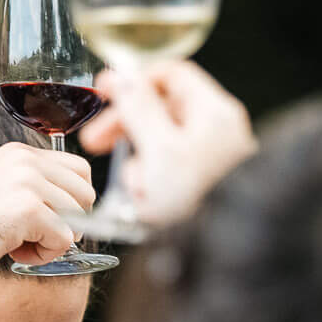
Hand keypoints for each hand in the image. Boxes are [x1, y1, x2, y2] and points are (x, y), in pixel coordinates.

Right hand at [0, 142, 95, 280]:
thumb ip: (31, 190)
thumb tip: (73, 213)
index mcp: (18, 154)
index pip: (77, 169)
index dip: (71, 201)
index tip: (45, 220)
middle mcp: (26, 161)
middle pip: (85, 192)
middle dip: (69, 221)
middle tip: (35, 236)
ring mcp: (28, 182)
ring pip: (78, 217)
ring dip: (55, 240)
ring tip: (21, 245)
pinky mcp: (28, 209)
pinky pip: (64, 239)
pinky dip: (45, 255)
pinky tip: (16, 252)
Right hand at [75, 62, 255, 227]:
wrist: (226, 246)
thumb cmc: (197, 199)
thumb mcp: (159, 150)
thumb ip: (139, 110)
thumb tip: (123, 77)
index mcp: (212, 111)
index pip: (171, 75)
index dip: (135, 80)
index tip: (106, 91)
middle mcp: (217, 130)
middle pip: (164, 111)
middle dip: (127, 128)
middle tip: (95, 142)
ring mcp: (214, 159)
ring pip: (163, 147)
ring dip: (140, 167)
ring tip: (136, 190)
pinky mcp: (207, 185)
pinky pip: (172, 175)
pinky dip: (155, 186)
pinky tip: (149, 204)